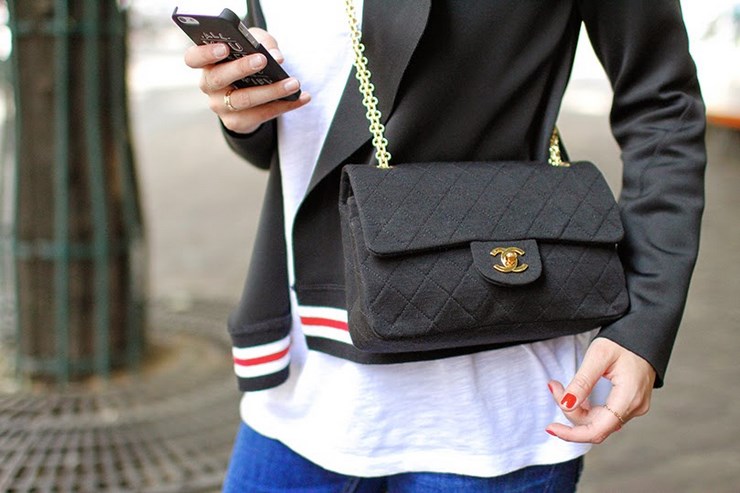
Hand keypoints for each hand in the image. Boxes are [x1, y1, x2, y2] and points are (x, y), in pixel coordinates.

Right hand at [183, 28, 310, 133]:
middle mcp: (209, 86)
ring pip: (244, 100)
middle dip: (241, 68)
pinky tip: (302, 97)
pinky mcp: (237, 123)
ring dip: (271, 91)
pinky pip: (262, 115)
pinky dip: (285, 105)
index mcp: (207, 64)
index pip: (194, 58)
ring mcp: (220, 107)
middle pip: (219, 78)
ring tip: (294, 83)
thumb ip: (262, 43)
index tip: (224, 48)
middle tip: (263, 60)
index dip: (206, 53)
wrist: (249, 98)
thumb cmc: (248, 63)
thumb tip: (276, 56)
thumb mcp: (253, 46)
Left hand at [545, 337, 655, 443]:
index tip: (551, 427)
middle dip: (569, 412)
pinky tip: (575, 393)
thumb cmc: (624, 340)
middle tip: (553, 387)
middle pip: (595, 426)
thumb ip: (582, 382)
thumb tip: (566, 404)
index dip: (572, 434)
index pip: (598, 430)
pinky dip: (586, 407)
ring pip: (598, 421)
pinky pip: (604, 414)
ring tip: (558, 386)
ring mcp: (634, 406)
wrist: (645, 332)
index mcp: (629, 397)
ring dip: (576, 408)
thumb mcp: (598, 356)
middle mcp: (634, 407)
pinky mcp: (629, 403)